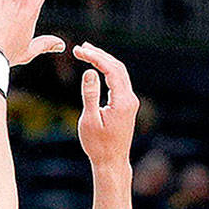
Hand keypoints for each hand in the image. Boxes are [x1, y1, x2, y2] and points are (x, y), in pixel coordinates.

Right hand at [73, 42, 138, 175]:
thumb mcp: (89, 120)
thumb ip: (90, 95)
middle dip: (100, 55)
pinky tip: (97, 68)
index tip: (79, 51)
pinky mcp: (126, 106)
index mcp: (122, 101)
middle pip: (118, 68)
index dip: (95, 58)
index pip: (111, 70)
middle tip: (81, 47)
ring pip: (119, 74)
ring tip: (87, 52)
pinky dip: (108, 72)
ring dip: (104, 62)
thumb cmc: (98, 145)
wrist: (112, 162)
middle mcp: (130, 99)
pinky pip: (119, 82)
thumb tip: (89, 72)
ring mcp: (130, 102)